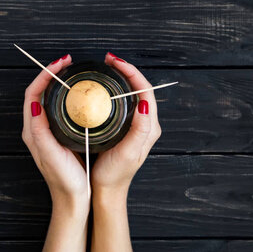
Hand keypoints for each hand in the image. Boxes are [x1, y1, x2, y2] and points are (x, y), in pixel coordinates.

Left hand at [22, 54, 88, 212]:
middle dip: (51, 74)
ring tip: (73, 73)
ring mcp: (47, 131)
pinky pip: (59, 108)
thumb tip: (35, 105)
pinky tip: (80, 94)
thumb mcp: (52, 155)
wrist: (73, 200)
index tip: (61, 64)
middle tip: (68, 63)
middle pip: (39, 92)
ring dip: (58, 83)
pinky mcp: (58, 135)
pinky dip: (66, 95)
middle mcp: (37, 128)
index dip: (45, 75)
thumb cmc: (65, 181)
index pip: (33, 94)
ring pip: (49, 99)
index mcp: (33, 131)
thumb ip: (41, 132)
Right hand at [91, 53, 161, 197]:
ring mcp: (136, 125)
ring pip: (131, 93)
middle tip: (108, 60)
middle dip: (126, 71)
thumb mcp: (128, 152)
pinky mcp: (126, 128)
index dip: (132, 73)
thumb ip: (139, 129)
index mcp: (149, 126)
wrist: (107, 191)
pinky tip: (103, 87)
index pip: (145, 90)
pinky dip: (115, 90)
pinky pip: (123, 102)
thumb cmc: (115, 175)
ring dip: (121, 78)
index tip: (115, 63)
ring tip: (106, 68)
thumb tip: (145, 103)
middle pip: (139, 88)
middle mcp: (145, 123)